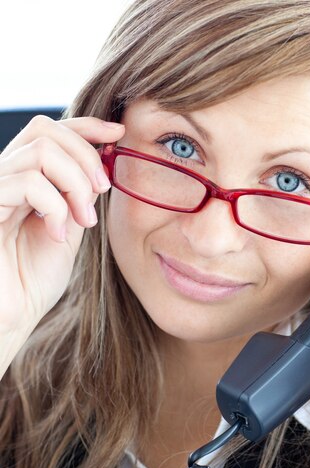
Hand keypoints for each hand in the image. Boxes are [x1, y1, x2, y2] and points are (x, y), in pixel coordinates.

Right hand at [0, 115, 124, 335]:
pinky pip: (28, 181)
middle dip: (85, 156)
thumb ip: (78, 196)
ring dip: (76, 184)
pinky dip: (55, 206)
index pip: (49, 132)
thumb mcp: (67, 230)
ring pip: (41, 151)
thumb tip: (101, 163)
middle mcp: (3, 177)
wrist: (9, 318)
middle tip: (103, 192)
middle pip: (45, 130)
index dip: (85, 126)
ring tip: (84, 221)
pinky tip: (57, 234)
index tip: (118, 134)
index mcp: (22, 180)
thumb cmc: (32, 281)